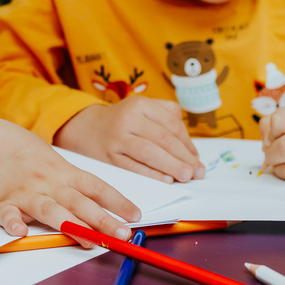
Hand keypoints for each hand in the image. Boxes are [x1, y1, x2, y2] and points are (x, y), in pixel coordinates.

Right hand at [0, 117, 141, 245]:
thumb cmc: (28, 158)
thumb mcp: (57, 165)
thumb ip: (77, 188)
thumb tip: (108, 210)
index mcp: (64, 173)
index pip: (97, 187)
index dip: (117, 201)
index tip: (135, 216)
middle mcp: (48, 182)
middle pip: (78, 202)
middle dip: (102, 220)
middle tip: (121, 235)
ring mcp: (25, 192)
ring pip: (48, 209)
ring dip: (67, 224)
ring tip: (84, 239)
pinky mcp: (1, 202)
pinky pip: (7, 214)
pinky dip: (12, 223)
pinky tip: (19, 232)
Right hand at [56, 99, 204, 184]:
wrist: (86, 127)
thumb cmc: (123, 121)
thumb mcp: (142, 108)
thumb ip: (167, 116)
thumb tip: (190, 147)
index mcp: (140, 104)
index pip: (172, 124)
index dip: (188, 143)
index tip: (197, 158)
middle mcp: (128, 118)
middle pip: (163, 139)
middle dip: (184, 157)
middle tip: (197, 171)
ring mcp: (117, 137)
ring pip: (150, 152)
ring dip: (172, 166)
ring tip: (186, 175)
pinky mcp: (110, 156)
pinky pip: (134, 167)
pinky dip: (152, 174)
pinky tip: (166, 180)